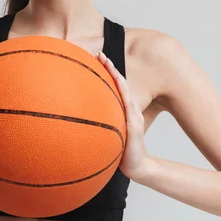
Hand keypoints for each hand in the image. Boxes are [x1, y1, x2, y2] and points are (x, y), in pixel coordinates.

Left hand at [97, 51, 158, 181]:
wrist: (137, 166)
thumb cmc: (122, 150)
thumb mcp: (110, 133)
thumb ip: (102, 124)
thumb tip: (83, 119)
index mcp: (123, 110)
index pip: (115, 86)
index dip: (107, 71)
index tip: (96, 58)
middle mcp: (130, 109)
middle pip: (120, 83)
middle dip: (109, 67)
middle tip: (98, 53)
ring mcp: (134, 116)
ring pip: (125, 91)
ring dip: (116, 75)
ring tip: (107, 62)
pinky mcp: (135, 126)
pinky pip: (128, 106)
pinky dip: (124, 93)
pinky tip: (119, 83)